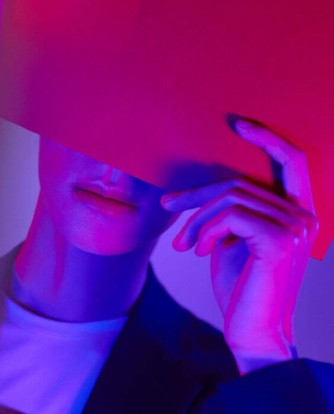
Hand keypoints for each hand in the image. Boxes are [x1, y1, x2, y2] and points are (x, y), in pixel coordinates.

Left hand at [160, 117, 318, 373]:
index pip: (292, 160)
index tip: (239, 124)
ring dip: (197, 219)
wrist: (251, 328)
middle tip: (169, 206)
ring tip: (185, 245)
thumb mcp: (230, 240)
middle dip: (197, 195)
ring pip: (229, 198)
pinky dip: (206, 230)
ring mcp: (295, 226)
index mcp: (295, 212)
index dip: (268, 137)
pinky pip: (229, 216)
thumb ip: (226, 214)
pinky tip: (199, 252)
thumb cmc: (240, 284)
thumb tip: (194, 194)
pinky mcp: (278, 240)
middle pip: (239, 181)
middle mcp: (303, 215)